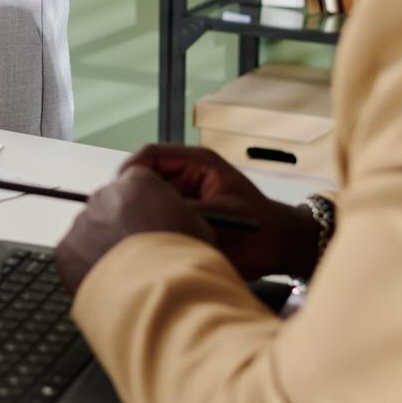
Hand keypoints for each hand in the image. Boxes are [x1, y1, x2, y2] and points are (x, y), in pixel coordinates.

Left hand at [53, 166, 215, 292]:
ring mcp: (82, 222)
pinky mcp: (65, 250)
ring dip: (103, 246)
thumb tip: (169, 220)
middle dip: (121, 226)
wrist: (156, 295)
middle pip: (111, 205)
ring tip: (125, 274)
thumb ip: (174, 212)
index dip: (145, 206)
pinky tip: (107, 282)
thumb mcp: (197, 225)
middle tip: (138, 253)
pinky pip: (74, 255)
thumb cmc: (182, 262)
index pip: (136, 183)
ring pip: (91, 230)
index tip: (151, 226)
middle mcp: (104, 195)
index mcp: (138, 182)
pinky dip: (86, 267)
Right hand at [124, 145, 323, 280]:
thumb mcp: (221, 220)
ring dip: (143, 210)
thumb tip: (151, 212)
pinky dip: (153, 222)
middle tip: (121, 217)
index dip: (130, 171)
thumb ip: (185, 212)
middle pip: (144, 173)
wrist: (283, 248)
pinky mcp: (185, 209)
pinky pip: (159, 211)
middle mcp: (189, 172)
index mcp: (199, 163)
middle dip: (132, 194)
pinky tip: (151, 239)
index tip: (118, 192)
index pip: (150, 154)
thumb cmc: (262, 232)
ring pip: (148, 194)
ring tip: (137, 231)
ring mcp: (186, 190)